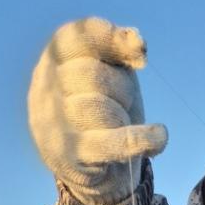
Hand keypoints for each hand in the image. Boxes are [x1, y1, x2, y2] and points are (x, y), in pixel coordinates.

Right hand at [27, 17, 167, 204]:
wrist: (88, 168)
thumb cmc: (103, 109)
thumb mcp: (110, 72)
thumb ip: (118, 50)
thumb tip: (136, 41)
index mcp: (53, 60)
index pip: (76, 36)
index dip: (111, 38)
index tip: (140, 52)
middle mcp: (44, 89)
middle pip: (91, 74)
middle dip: (121, 88)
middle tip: (123, 103)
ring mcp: (54, 125)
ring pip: (99, 109)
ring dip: (124, 117)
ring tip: (121, 126)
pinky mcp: (74, 157)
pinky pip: (113, 143)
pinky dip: (142, 140)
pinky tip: (160, 137)